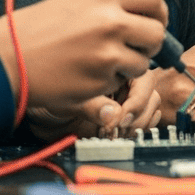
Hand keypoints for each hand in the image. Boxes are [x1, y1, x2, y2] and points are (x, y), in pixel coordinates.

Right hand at [0, 0, 166, 119]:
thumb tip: (143, 15)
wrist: (4, 60)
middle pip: (157, 32)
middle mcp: (111, 21)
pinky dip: (109, 81)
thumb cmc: (34, 30)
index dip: (158, 12)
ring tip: (100, 61)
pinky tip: (85, 74)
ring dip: (129, 65)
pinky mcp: (100, 81)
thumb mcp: (75, 1)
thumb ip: (110, 5)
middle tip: (135, 47)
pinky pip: (120, 82)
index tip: (153, 20)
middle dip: (150, 43)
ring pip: (142, 62)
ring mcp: (108, 53)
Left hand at [25, 73, 161, 141]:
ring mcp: (129, 94)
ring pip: (152, 108)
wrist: (42, 98)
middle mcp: (126, 76)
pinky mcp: (129, 111)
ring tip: (116, 133)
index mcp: (117, 60)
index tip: (122, 116)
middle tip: (118, 127)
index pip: (143, 75)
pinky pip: (148, 119)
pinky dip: (137, 129)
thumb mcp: (67, 94)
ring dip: (138, 124)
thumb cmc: (52, 87)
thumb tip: (112, 115)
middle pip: (152, 93)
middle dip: (138, 113)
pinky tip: (119, 133)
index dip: (137, 99)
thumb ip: (92, 105)